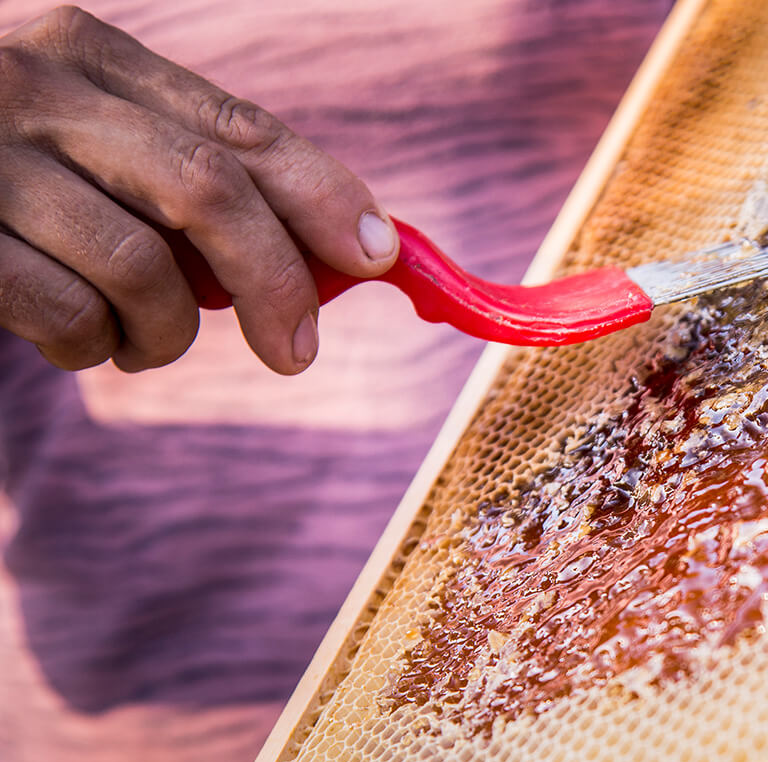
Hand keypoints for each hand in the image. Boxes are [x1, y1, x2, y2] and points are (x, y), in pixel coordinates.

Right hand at [0, 5, 398, 373]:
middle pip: (210, 190)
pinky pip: (66, 314)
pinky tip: (76, 342)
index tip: (379, 255)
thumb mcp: (81, 138)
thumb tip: (320, 256)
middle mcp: (37, 86)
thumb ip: (178, 175)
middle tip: (295, 352)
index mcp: (90, 54)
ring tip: (141, 341)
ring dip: (166, 333)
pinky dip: (92, 348)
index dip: (323, 194)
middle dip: (274, 282)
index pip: (240, 127)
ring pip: (142, 266)